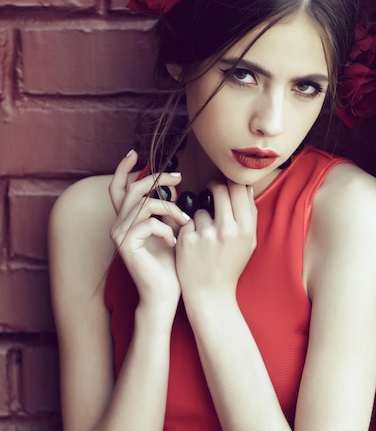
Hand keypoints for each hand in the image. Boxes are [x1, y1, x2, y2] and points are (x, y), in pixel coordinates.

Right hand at [108, 150, 188, 315]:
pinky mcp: (125, 245)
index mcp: (128, 219)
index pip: (119, 188)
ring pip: (144, 204)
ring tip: (186, 221)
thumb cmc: (171, 262)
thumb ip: (166, 208)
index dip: (123, 169)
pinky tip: (175, 242)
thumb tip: (173, 185)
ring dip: (170, 209)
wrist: (165, 293)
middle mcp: (118, 224)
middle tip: (179, 178)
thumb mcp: (171, 228)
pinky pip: (148, 223)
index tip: (136, 153)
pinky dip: (166, 229)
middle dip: (157, 179)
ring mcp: (119, 234)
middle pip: (132, 189)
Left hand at [176, 181, 256, 303]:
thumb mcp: (249, 243)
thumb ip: (250, 215)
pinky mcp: (186, 240)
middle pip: (218, 189)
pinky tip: (194, 244)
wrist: (210, 294)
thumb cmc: (231, 266)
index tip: (227, 184)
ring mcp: (205, 235)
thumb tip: (246, 187)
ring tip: (205, 235)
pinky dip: (189, 229)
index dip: (231, 182)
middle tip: (211, 193)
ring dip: (202, 216)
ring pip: (201, 208)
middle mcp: (227, 229)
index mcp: (246, 229)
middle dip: (214, 188)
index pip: (238, 188)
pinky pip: (187, 222)